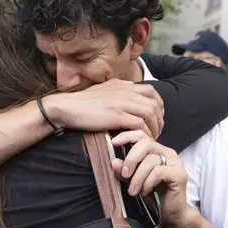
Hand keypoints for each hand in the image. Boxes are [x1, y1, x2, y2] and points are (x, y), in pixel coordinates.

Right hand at [46, 79, 163, 138]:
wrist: (67, 107)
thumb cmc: (81, 102)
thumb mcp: (102, 90)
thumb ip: (117, 90)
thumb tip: (127, 89)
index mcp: (123, 86)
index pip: (151, 91)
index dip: (158, 105)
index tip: (156, 117)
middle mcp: (126, 92)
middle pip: (154, 103)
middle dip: (160, 119)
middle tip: (157, 131)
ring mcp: (122, 103)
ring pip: (150, 113)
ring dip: (154, 128)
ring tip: (152, 138)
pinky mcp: (117, 115)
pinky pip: (139, 124)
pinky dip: (144, 134)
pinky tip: (142, 141)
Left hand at [111, 131, 188, 223]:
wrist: (171, 214)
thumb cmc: (153, 195)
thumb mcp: (134, 181)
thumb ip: (124, 171)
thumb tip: (113, 161)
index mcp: (157, 151)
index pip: (142, 135)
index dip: (127, 136)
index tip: (113, 143)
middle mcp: (168, 153)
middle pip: (146, 144)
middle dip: (131, 159)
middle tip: (124, 174)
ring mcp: (176, 163)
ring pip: (151, 160)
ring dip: (138, 177)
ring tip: (134, 191)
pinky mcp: (179, 174)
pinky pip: (158, 172)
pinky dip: (148, 182)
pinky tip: (145, 191)